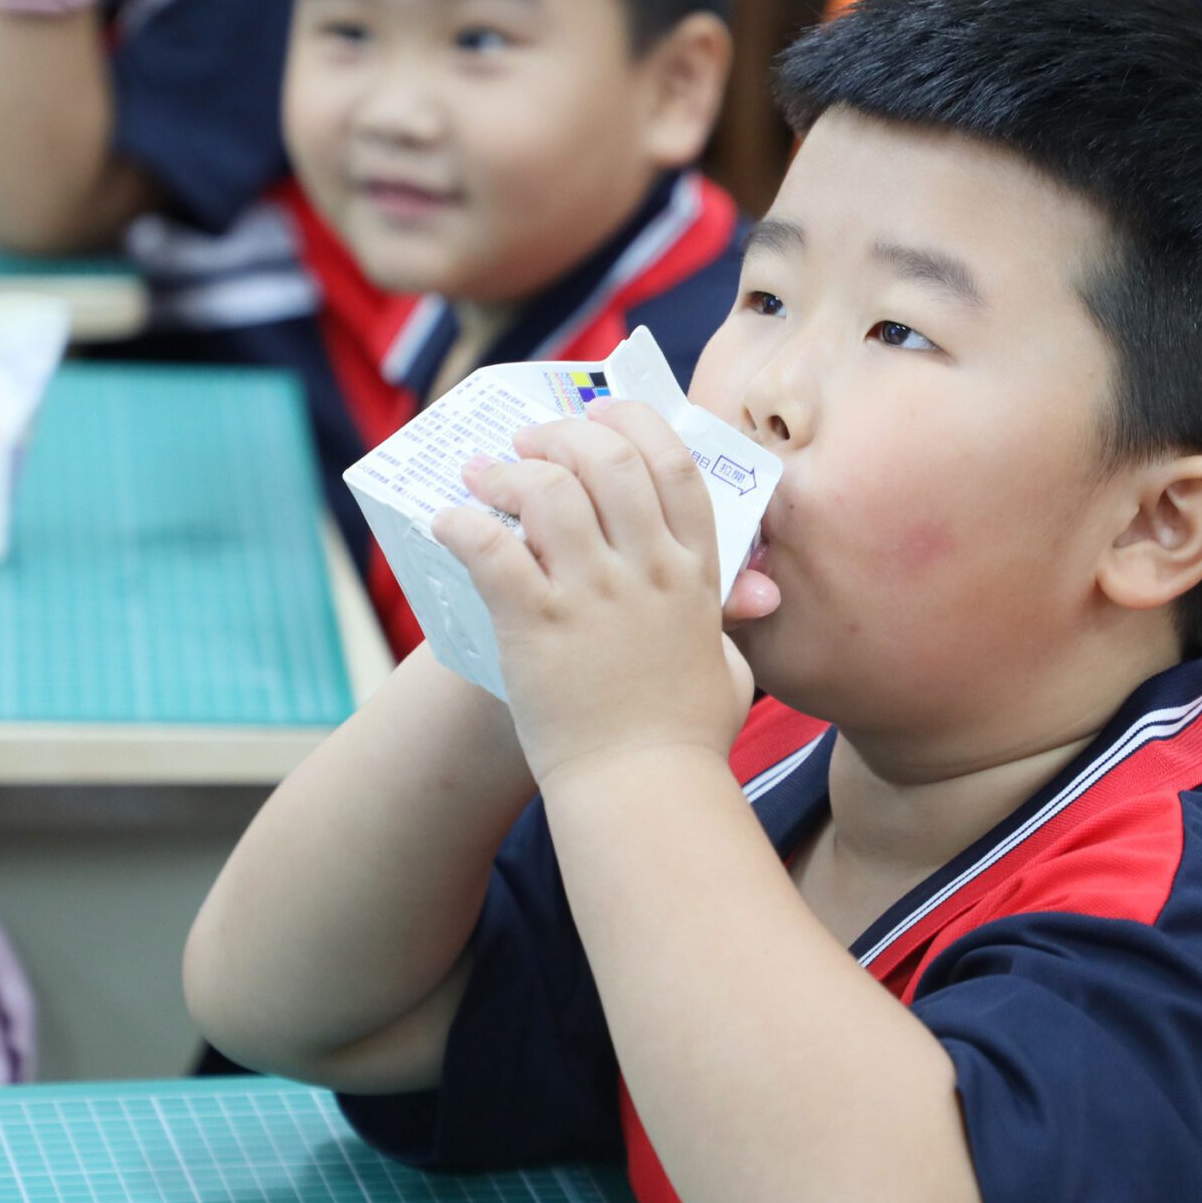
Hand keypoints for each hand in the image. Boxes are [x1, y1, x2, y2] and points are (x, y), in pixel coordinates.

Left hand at [433, 402, 776, 791]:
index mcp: (696, 572)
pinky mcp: (537, 622)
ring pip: (548, 490)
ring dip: (508, 471)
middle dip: (565, 434)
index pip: (674, 465)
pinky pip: (491, 546)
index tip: (602, 414)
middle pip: (609, 460)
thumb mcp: (729, 666)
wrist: (642, 789)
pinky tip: (450, 522)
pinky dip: (463, 522)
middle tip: (531, 440)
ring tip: (484, 475)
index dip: (634, 423)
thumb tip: (751, 597)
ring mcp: (593, 593)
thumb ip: (730, 620)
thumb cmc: (686, 738)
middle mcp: (649, 570)